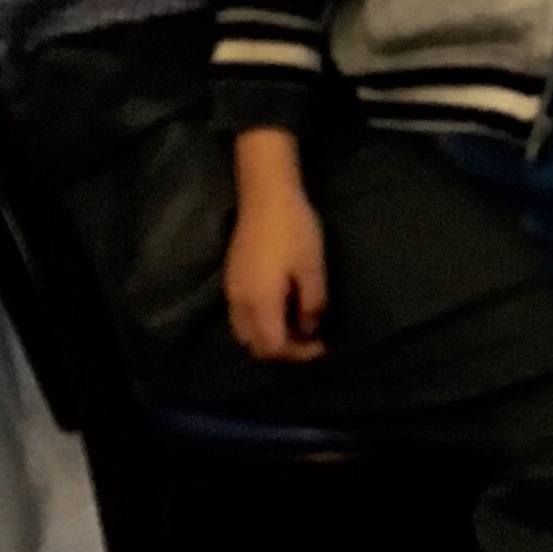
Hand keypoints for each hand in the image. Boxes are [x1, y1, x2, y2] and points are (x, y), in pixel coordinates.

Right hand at [223, 130, 327, 362]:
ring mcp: (231, 293)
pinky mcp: (231, 281)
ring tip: (297, 329)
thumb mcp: (313, 268)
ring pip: (245, 334)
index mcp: (260, 304)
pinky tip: (281, 312)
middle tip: (310, 342)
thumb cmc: (294, 231)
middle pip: (256, 346)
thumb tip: (308, 330)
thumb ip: (312, 304)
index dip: (298, 355)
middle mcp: (239, 304)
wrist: (266, 197)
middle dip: (283, 351)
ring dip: (270, 340)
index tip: (321, 347)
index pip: (274, 348)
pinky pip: (241, 319)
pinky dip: (260, 326)